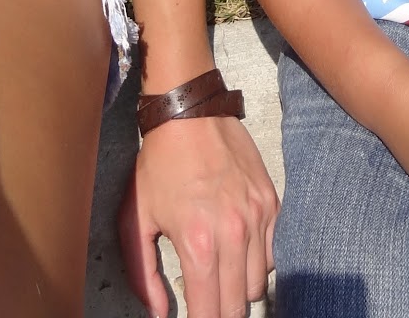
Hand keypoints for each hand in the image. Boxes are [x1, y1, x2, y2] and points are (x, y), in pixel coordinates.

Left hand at [119, 114, 277, 317]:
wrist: (188, 111)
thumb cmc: (158, 164)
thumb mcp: (135, 218)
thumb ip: (144, 274)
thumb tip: (159, 313)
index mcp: (198, 243)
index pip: (210, 313)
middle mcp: (233, 233)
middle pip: (239, 306)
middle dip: (222, 313)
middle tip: (207, 304)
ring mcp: (257, 216)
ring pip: (259, 283)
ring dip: (240, 289)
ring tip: (221, 276)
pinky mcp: (271, 201)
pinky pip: (272, 253)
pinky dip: (258, 261)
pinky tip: (237, 251)